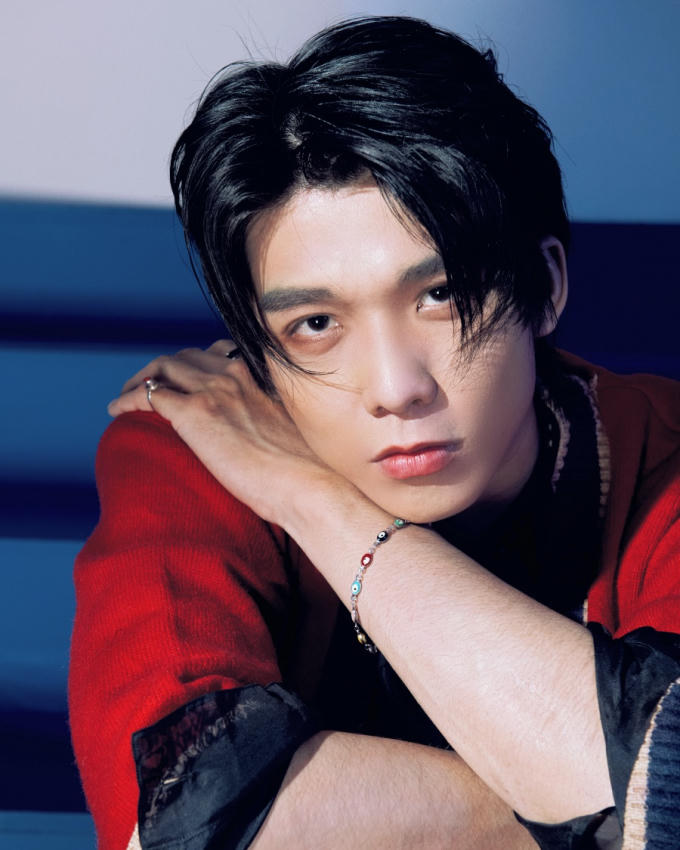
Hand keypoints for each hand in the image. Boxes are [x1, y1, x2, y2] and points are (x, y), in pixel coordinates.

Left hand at [108, 340, 345, 527]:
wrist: (304, 483)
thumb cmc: (300, 469)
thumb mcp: (283, 428)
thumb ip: (263, 416)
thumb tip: (251, 432)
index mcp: (257, 375)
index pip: (216, 352)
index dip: (193, 363)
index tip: (182, 378)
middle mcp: (234, 374)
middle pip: (184, 356)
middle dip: (160, 368)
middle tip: (146, 386)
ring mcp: (213, 391)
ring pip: (162, 368)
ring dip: (139, 379)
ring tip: (125, 396)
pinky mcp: (195, 414)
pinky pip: (149, 395)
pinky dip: (128, 399)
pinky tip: (117, 411)